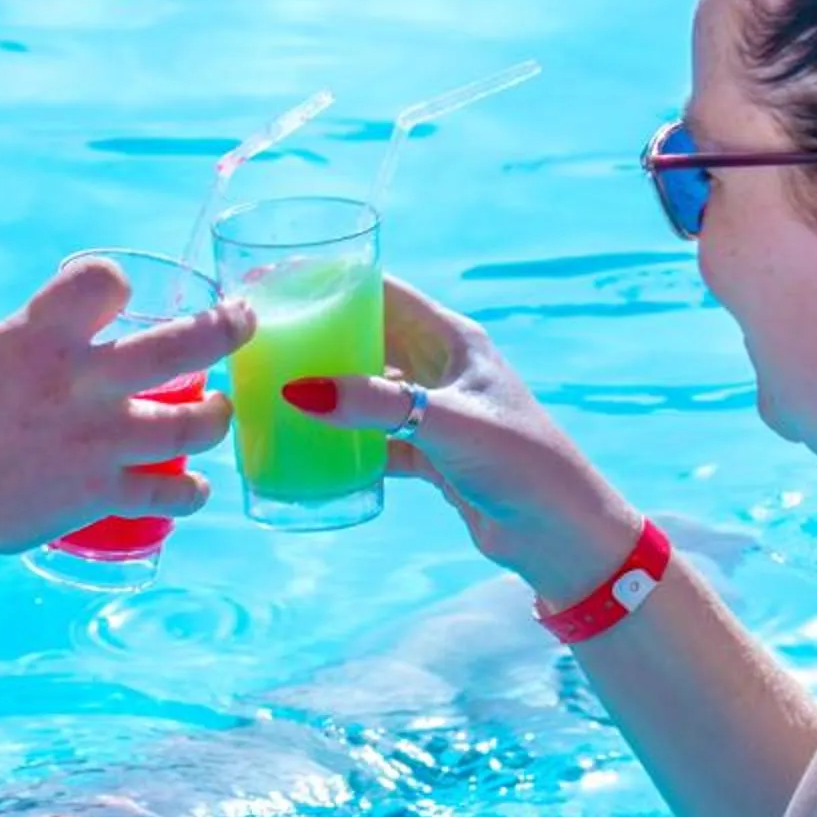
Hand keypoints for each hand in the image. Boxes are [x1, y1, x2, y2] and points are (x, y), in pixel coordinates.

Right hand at [0, 258, 250, 580]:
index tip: (114, 296)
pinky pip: (169, 494)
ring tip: (218, 407)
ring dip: (217, 414)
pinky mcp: (99, 496)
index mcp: (39, 339)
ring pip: (193, 424)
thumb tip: (46, 336)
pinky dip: (191, 491)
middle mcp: (81, 386)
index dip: (114, 282)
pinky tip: (194, 485)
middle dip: (226, 328)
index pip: (105, 280)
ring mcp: (97, 444)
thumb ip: (17, 339)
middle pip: (184, 345)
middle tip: (241, 321)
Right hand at [279, 276, 637, 599]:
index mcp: (453, 339)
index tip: (275, 282)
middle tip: (256, 339)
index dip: (332, 282)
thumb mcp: (447, 424)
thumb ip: (377, 406)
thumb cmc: (521, 463)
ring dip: (325, 391)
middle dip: (316, 336)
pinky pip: (372, 438)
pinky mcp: (429, 453)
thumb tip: (299, 391)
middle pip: (366, 338)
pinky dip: (342, 442)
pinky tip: (305, 448)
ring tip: (268, 390)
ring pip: (365, 390)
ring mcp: (432, 411)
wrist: (560, 535)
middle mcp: (441, 367)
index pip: (383, 292)